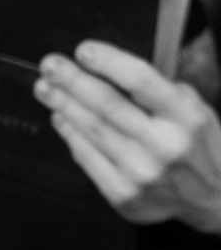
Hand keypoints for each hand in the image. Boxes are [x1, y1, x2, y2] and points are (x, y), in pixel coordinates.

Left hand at [35, 40, 220, 234]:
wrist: (213, 199)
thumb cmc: (200, 148)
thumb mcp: (197, 111)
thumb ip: (161, 92)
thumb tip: (114, 71)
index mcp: (187, 117)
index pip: (141, 81)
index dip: (108, 62)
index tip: (84, 50)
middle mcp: (163, 145)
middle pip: (107, 105)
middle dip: (73, 81)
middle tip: (50, 65)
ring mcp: (140, 172)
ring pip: (92, 131)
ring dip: (63, 105)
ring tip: (45, 88)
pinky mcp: (122, 194)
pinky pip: (87, 158)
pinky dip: (70, 134)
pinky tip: (60, 117)